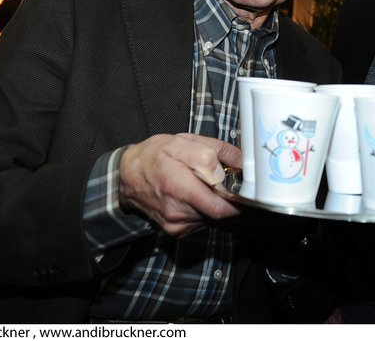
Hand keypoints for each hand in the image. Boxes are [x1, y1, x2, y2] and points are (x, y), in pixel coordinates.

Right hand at [119, 133, 242, 236]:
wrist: (125, 177)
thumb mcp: (180, 143)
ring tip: (206, 185)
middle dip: (229, 198)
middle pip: (220, 213)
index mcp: (179, 187)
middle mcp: (177, 212)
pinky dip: (206, 209)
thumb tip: (233, 166)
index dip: (240, 203)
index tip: (249, 193)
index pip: (220, 208)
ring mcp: (176, 224)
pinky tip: (197, 195)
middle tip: (228, 181)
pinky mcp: (176, 230)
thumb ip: (208, 154)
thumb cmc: (152, 157)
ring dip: (217, 203)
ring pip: (213, 218)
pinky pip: (202, 222)